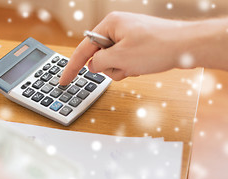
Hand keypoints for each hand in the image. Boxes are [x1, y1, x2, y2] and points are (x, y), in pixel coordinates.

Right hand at [60, 12, 200, 83]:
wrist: (187, 46)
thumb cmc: (158, 46)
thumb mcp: (121, 58)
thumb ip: (99, 62)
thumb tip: (93, 65)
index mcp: (109, 24)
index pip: (83, 49)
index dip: (72, 68)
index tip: (63, 81)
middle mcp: (117, 28)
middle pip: (99, 56)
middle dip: (110, 67)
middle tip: (124, 67)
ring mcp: (127, 36)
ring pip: (112, 61)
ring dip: (121, 69)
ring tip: (136, 65)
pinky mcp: (136, 44)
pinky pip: (124, 60)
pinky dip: (130, 67)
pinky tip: (142, 65)